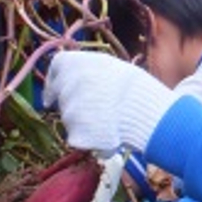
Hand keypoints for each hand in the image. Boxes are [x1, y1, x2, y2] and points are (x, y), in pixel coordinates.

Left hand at [43, 51, 175, 152]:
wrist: (146, 113)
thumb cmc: (135, 89)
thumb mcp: (110, 67)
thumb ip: (86, 69)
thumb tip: (72, 73)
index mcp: (75, 63)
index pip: (56, 66)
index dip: (55, 80)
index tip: (56, 91)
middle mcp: (67, 84)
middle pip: (61, 94)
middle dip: (71, 102)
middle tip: (92, 109)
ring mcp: (68, 111)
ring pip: (69, 118)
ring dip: (83, 120)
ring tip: (109, 119)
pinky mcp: (74, 134)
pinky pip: (77, 137)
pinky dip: (89, 138)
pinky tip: (108, 133)